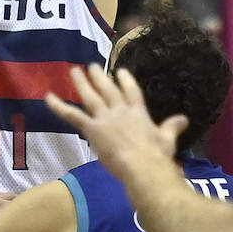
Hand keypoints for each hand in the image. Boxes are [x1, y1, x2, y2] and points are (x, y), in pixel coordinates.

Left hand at [45, 64, 187, 186]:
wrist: (143, 165)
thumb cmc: (157, 155)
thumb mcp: (168, 139)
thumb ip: (173, 127)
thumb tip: (184, 119)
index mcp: (139, 112)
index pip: (131, 91)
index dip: (125, 80)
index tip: (119, 71)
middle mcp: (121, 110)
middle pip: (108, 89)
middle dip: (100, 76)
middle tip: (92, 65)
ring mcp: (105, 118)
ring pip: (90, 97)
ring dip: (82, 83)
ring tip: (74, 71)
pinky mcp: (92, 129)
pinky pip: (72, 115)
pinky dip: (59, 106)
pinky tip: (48, 97)